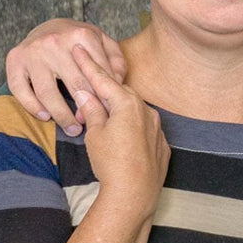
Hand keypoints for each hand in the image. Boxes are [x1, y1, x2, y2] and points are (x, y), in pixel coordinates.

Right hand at [6, 19, 126, 135]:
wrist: (49, 25)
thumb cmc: (81, 41)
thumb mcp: (103, 43)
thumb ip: (115, 63)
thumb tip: (117, 85)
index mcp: (82, 36)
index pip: (97, 75)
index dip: (104, 99)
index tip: (107, 116)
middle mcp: (56, 42)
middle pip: (75, 85)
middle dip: (85, 110)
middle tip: (91, 126)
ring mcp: (33, 51)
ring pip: (47, 93)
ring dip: (61, 116)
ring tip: (72, 129)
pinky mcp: (14, 59)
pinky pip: (20, 89)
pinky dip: (32, 107)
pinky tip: (45, 116)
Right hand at [76, 50, 168, 221]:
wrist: (134, 195)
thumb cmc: (111, 164)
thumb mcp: (95, 134)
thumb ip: (92, 110)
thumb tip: (86, 94)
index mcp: (128, 104)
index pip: (103, 79)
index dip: (89, 64)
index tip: (79, 47)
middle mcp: (147, 111)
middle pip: (121, 93)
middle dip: (104, 90)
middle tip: (87, 85)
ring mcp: (158, 128)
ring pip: (135, 111)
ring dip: (119, 110)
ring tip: (102, 115)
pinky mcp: (162, 145)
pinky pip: (145, 129)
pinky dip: (133, 128)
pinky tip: (122, 137)